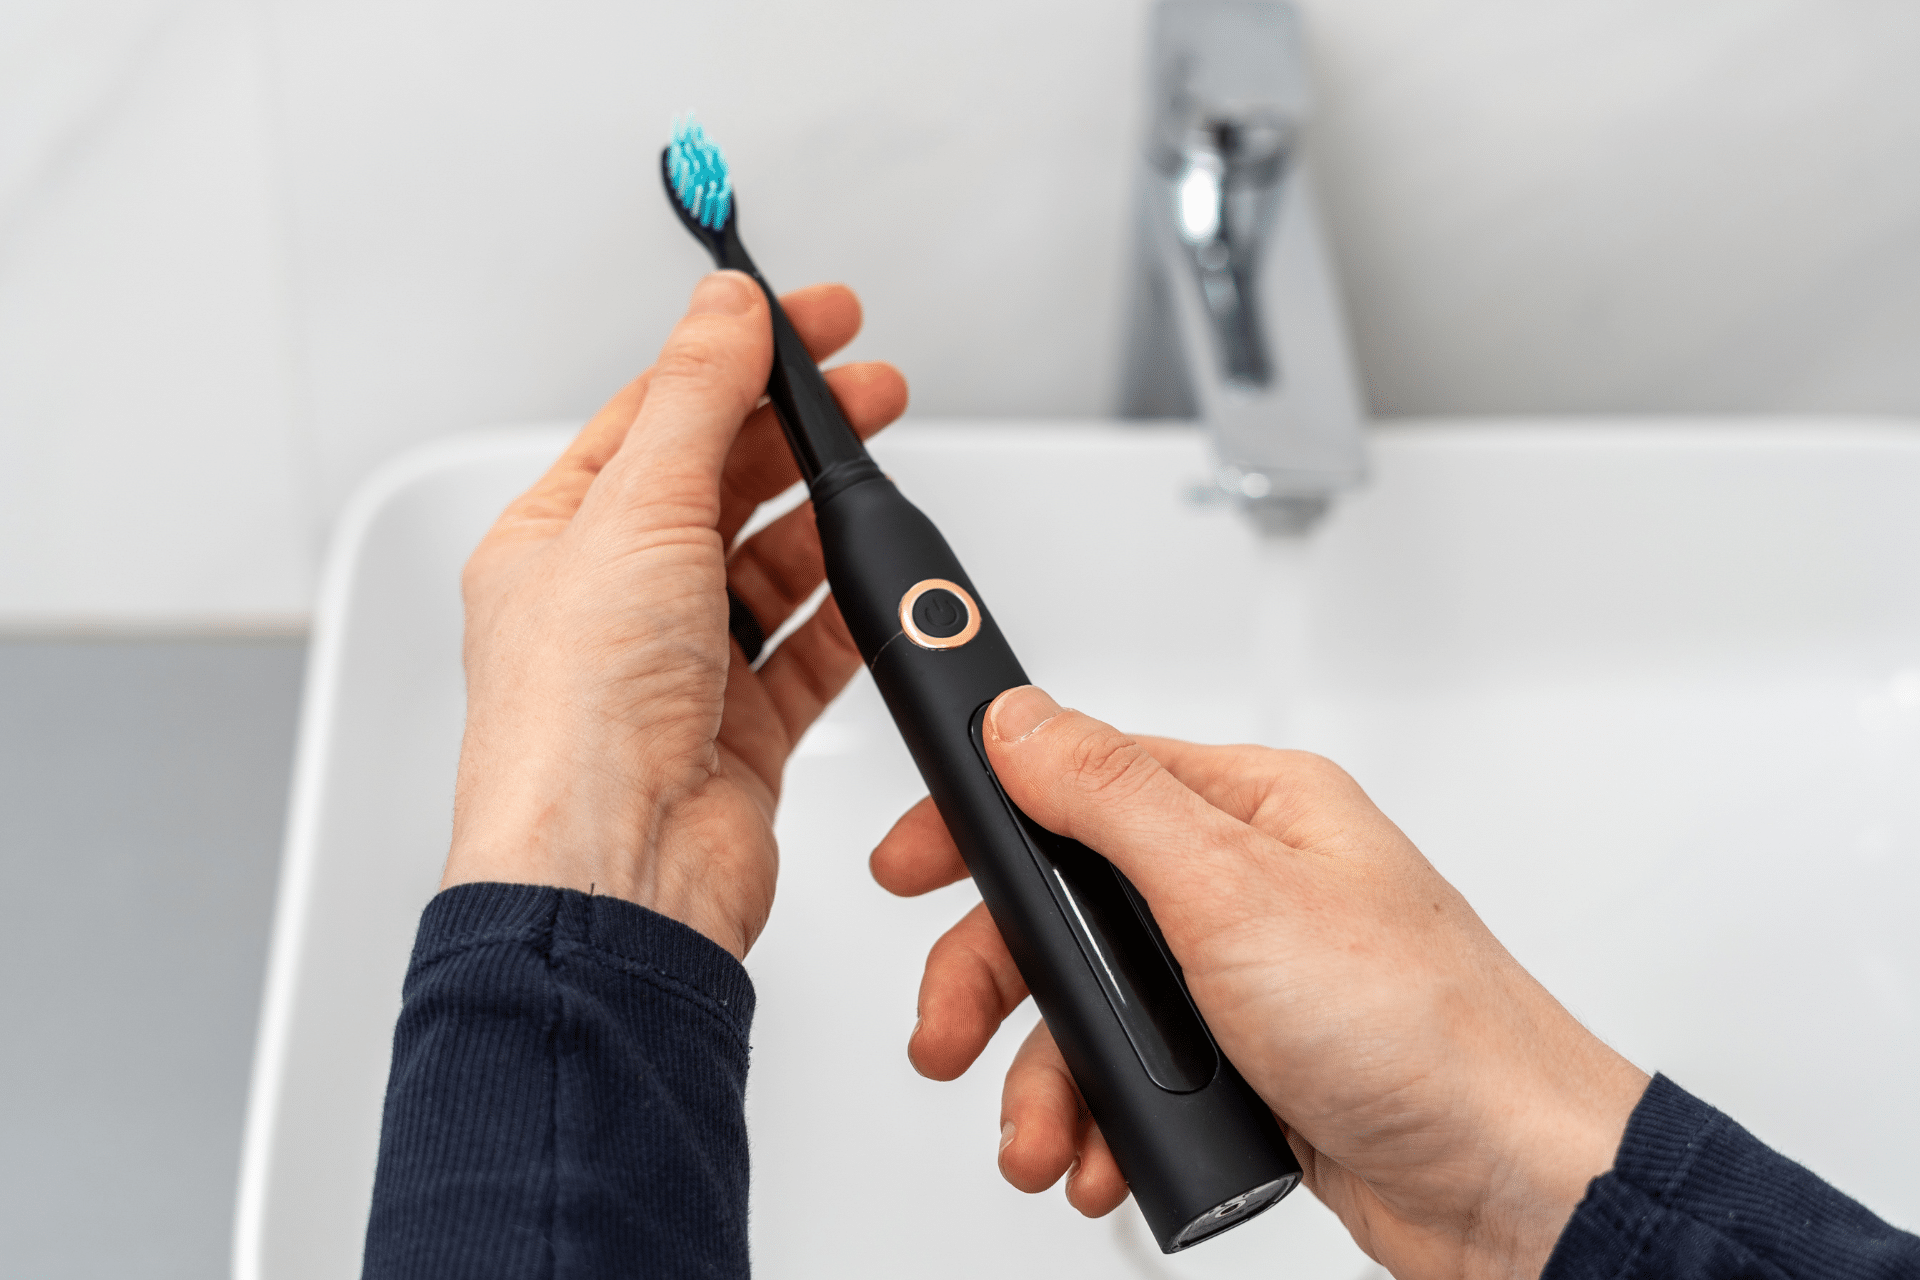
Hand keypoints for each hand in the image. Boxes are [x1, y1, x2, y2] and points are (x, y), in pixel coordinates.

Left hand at [446, 271, 906, 958]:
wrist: (616, 875)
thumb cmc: (575, 723)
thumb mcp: (638, 514)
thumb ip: (697, 400)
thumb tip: (726, 311)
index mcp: (555, 541)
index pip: (655, 417)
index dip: (735, 357)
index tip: (810, 320)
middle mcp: (612, 603)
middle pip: (720, 485)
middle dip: (798, 432)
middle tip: (871, 389)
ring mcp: (677, 669)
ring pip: (768, 568)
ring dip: (823, 520)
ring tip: (878, 477)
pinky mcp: (738, 731)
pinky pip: (805, 653)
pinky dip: (843, 615)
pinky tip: (871, 583)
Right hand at [871, 685, 1647, 1278]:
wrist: (1513, 1186)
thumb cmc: (1422, 1029)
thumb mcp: (1233, 889)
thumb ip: (1110, 797)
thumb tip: (1021, 718)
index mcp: (1246, 809)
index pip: (1076, 782)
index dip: (979, 825)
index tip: (908, 862)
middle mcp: (1240, 885)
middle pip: (1064, 912)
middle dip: (997, 985)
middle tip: (948, 1038)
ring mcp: (1241, 979)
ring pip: (1090, 1009)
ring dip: (1045, 1080)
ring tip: (1043, 1141)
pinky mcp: (1246, 1064)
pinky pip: (1133, 1080)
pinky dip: (1101, 1124)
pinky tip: (1104, 1160)